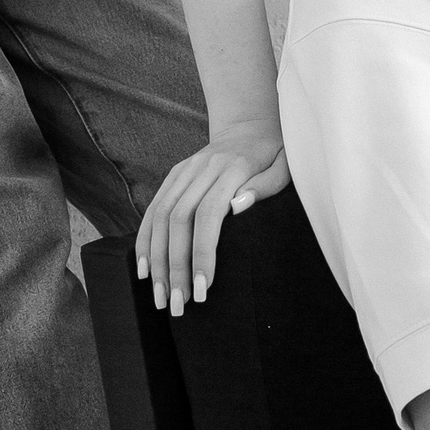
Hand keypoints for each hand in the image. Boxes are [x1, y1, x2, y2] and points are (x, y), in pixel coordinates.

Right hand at [135, 122, 290, 315]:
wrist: (250, 123)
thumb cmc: (274, 154)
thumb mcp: (285, 166)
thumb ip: (266, 186)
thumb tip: (239, 208)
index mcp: (233, 168)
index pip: (209, 215)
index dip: (202, 253)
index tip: (202, 289)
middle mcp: (202, 167)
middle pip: (179, 220)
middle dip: (175, 267)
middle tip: (176, 305)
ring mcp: (184, 170)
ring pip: (160, 216)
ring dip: (156, 260)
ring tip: (159, 296)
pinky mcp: (174, 174)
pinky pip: (153, 209)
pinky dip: (145, 241)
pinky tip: (145, 270)